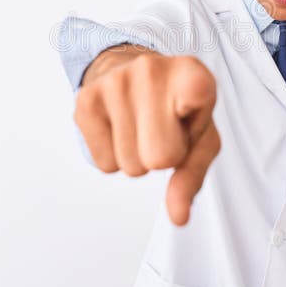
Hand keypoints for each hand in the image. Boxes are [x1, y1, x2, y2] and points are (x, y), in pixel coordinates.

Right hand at [74, 50, 219, 225]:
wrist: (132, 72)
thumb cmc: (175, 108)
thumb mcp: (200, 137)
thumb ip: (193, 175)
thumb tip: (178, 217)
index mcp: (191, 73)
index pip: (199, 99)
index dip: (193, 124)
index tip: (186, 111)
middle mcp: (151, 69)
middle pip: (160, 158)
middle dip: (162, 156)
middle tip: (161, 130)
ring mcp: (114, 82)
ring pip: (130, 165)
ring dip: (137, 156)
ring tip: (140, 127)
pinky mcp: (85, 99)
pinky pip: (104, 164)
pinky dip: (113, 156)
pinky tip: (119, 127)